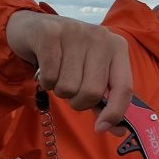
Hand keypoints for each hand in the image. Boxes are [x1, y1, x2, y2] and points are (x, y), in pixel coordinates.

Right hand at [6, 10, 132, 133]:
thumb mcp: (90, 75)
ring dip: (59, 90)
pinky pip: (50, 77)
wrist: (34, 29)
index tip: (101, 128)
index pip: (124, 88)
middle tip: (71, 89)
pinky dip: (45, 82)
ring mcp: (75, 32)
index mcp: (117, 47)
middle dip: (78, 101)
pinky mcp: (50, 34)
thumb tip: (117, 130)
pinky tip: (46, 68)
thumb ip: (104, 102)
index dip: (114, 113)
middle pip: (92, 92)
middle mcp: (100, 36)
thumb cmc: (68, 57)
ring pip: (69, 87)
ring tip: (58, 74)